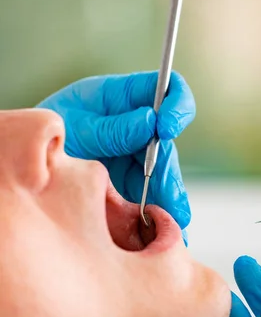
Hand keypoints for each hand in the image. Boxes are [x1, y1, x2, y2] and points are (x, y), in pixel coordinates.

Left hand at [37, 71, 194, 230]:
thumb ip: (112, 128)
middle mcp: (136, 125)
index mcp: (124, 97)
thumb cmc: (49, 135)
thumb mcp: (76, 127)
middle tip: (171, 193)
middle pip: (167, 142)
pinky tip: (162, 226)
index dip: (176, 106)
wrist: (29, 167)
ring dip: (169, 197)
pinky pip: (151, 194)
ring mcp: (135, 154)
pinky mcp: (131, 181)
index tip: (167, 128)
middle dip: (170, 168)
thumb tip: (150, 123)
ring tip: (174, 221)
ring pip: (163, 172)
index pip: (166, 90)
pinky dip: (158, 212)